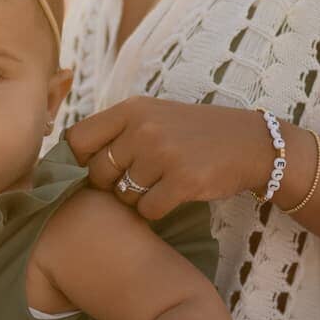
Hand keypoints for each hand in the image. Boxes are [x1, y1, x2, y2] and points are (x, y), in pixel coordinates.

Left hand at [65, 98, 275, 219]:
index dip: (78, 161)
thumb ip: (117, 131)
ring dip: (136, 198)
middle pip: (97, 172)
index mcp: (132, 109)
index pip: (77, 139)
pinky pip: (147, 210)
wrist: (250, 144)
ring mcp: (163, 154)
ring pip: (121, 195)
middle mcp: (143, 128)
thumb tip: (69, 158)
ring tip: (160, 184)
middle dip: (111, 184)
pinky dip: (156, 210)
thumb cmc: (195, 134)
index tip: (94, 169)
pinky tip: (174, 196)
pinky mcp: (182, 181)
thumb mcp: (154, 116)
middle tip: (137, 180)